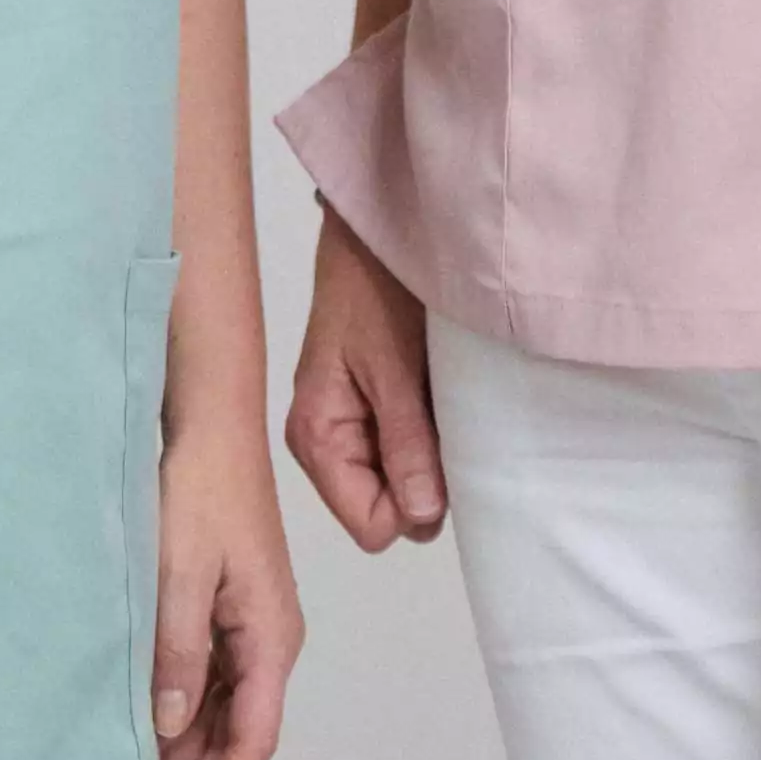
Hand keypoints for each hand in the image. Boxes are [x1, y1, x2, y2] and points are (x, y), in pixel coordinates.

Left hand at [140, 425, 303, 759]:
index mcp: (270, 637)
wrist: (210, 423)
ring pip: (221, 715)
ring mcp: (247, 626)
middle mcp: (268, 641)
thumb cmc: (200, 487)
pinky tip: (148, 739)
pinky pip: (208, 683)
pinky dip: (180, 719)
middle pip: (237, 737)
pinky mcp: (225, 610)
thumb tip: (170, 727)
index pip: (252, 740)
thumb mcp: (180, 571)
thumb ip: (177, 651)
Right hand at [281, 207, 448, 549]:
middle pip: (387, 508)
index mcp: (317, 438)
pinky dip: (431, 433)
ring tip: (441, 403)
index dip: (410, 503)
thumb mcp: (392, 367)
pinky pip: (409, 451)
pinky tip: (438, 397)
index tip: (438, 457)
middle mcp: (329, 443)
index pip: (371, 524)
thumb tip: (421, 519)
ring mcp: (352, 428)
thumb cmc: (373, 290)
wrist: (375, 235)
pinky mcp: (374, 410)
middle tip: (443, 422)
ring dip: (430, 454)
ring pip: (403, 482)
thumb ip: (406, 443)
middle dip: (423, 479)